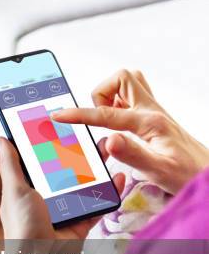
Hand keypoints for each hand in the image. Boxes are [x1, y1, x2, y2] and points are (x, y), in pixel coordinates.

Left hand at [0, 137, 123, 239]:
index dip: (47, 143)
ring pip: (84, 183)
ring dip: (97, 167)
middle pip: (64, 169)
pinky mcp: (82, 223)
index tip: (60, 122)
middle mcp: (45, 197)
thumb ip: (10, 164)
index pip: (38, 160)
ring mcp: (65, 210)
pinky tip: (119, 175)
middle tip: (91, 132)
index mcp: (26, 188)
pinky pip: (98, 203)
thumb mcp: (14, 190)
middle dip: (78, 152)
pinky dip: (109, 190)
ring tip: (109, 147)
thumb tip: (0, 138)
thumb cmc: (22, 227)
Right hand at [51, 69, 208, 193]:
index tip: (59, 115)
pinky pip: (131, 98)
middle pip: (122, 78)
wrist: (208, 174)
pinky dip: (118, 105)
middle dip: (101, 94)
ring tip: (107, 121)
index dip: (79, 114)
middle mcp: (152, 110)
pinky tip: (117, 128)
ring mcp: (153, 112)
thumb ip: (132, 154)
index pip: (106, 113)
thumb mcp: (158, 171)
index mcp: (149, 122)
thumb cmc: (186, 175)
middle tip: (98, 119)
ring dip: (111, 96)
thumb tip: (107, 140)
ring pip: (128, 83)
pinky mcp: (153, 118)